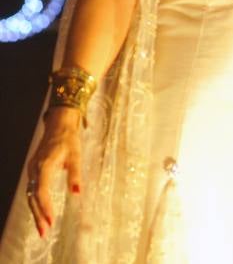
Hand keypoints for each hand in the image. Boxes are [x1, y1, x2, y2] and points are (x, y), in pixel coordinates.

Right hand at [26, 107, 82, 236]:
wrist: (59, 125)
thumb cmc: (69, 139)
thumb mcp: (76, 155)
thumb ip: (75, 175)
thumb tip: (77, 194)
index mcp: (45, 165)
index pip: (42, 191)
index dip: (45, 207)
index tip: (51, 220)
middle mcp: (35, 169)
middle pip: (33, 197)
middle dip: (38, 215)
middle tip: (44, 232)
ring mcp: (32, 170)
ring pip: (30, 195)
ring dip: (36, 212)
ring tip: (43, 228)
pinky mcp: (33, 170)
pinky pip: (32, 190)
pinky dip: (35, 203)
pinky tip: (41, 213)